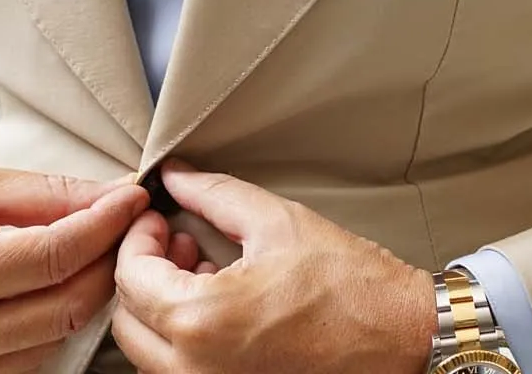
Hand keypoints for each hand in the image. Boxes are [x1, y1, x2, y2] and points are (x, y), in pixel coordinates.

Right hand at [0, 165, 149, 372]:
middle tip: (126, 226)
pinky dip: (53, 326)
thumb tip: (110, 196)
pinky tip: (56, 290)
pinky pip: (28, 363)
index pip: (54, 258)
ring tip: (94, 254)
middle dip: (107, 261)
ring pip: (55, 342)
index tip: (134, 199)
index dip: (105, 225)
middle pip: (65, 307)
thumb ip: (43, 195)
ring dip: (85, 297)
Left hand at [111, 161, 435, 373]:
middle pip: (129, 321)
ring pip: (150, 351)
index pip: (132, 277)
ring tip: (203, 268)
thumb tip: (176, 176)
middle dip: (145, 273)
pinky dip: (186, 336)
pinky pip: (182, 369)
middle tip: (178, 240)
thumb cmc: (351, 286)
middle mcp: (198, 370)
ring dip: (163, 306)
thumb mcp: (276, 220)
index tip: (159, 217)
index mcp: (203, 321)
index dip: (139, 237)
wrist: (402, 335)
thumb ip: (212, 194)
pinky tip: (221, 301)